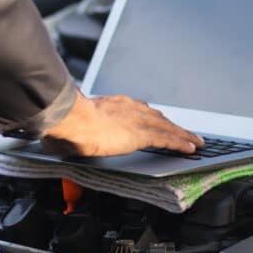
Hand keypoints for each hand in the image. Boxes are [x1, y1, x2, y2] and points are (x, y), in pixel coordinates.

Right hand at [42, 93, 204, 156]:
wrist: (69, 118)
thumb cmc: (62, 122)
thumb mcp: (69, 124)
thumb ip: (71, 132)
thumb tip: (57, 141)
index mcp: (111, 105)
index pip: (137, 111)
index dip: (150, 118)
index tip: (156, 121)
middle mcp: (128, 108)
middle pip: (157, 117)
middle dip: (171, 125)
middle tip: (184, 133)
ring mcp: (136, 120)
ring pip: (167, 127)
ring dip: (182, 134)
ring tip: (195, 141)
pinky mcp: (141, 133)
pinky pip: (167, 139)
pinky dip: (181, 142)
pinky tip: (191, 147)